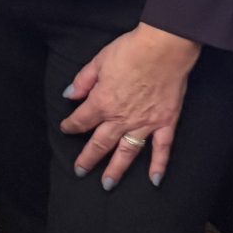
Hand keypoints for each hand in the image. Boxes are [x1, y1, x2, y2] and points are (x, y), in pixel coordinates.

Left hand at [61, 21, 200, 188]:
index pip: (82, 119)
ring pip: (127, 151)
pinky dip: (158, 165)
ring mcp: (145, 123)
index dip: (71, 126)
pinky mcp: (166, 122)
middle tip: (79, 170)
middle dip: (88, 158)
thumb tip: (69, 95)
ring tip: (107, 184)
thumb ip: (83, 81)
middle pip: (101, 142)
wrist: (163, 48)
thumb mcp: (98, 60)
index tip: (66, 129)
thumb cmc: (130, 50)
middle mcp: (121, 118)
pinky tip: (154, 180)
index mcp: (103, 102)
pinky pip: (162, 149)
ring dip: (116, 169)